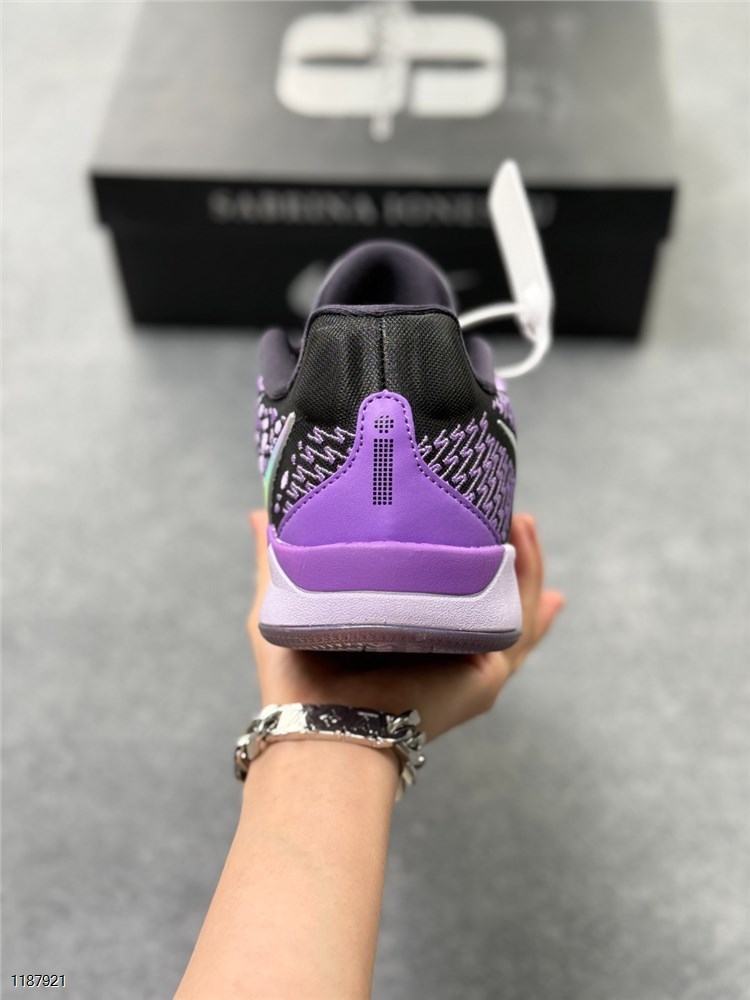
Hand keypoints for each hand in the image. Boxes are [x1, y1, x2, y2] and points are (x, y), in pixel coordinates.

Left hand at [247, 512, 563, 742]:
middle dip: (506, 559)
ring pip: (514, 609)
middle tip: (512, 515)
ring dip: (525, 561)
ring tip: (523, 519)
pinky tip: (523, 541)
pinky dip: (528, 583)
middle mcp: (443, 651)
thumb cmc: (294, 678)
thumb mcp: (283, 603)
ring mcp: (470, 664)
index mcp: (404, 636)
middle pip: (490, 600)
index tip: (468, 518)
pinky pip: (521, 624)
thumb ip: (276, 557)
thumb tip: (259, 513)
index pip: (445, 593)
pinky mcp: (487, 674)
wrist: (321, 724)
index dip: (461, 558)